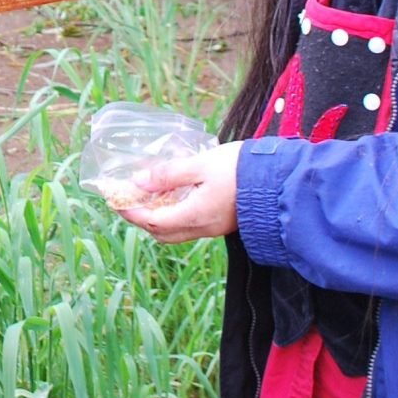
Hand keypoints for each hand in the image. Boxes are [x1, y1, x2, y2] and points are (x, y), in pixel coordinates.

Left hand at [116, 141, 242, 243]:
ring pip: (176, 231)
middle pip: (161, 232)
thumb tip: (138, 181)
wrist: (282, 181)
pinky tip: (175, 195)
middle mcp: (202, 228)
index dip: (130, 212)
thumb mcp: (201, 165)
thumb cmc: (242, 169)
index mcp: (193, 215)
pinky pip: (190, 225)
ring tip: (149, 196)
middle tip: (128, 199)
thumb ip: (169, 174)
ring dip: (158, 218)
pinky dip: (175, 214)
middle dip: (141, 219)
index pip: (151, 221)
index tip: (115, 199)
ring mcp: (213, 228)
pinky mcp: (223, 222)